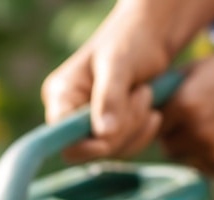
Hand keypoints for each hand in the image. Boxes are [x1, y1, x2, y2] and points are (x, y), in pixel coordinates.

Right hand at [41, 2, 174, 161]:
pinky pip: (123, 150)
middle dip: (120, 129)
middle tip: (142, 94)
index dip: (84, 144)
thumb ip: (110, 98)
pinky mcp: (108, 133)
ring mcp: (88, 126)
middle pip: (86, 148)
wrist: (153, 35)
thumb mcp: (120, 63)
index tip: (111, 134)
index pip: (60, 136)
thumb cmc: (132, 39)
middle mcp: (68, 114)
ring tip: (147, 93)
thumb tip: (104, 136)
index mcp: (61, 95)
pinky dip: (141, 134)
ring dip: (135, 127)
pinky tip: (153, 113)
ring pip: (109, 150)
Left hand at [159, 45, 213, 175]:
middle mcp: (194, 133)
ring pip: (185, 161)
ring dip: (193, 150)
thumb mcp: (193, 72)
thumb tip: (134, 111)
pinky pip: (206, 169)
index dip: (162, 122)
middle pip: (167, 148)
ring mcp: (211, 152)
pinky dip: (212, 159)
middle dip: (176, 138)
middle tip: (198, 122)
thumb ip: (164, 92)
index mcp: (182, 107)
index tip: (175, 115)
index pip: (152, 129)